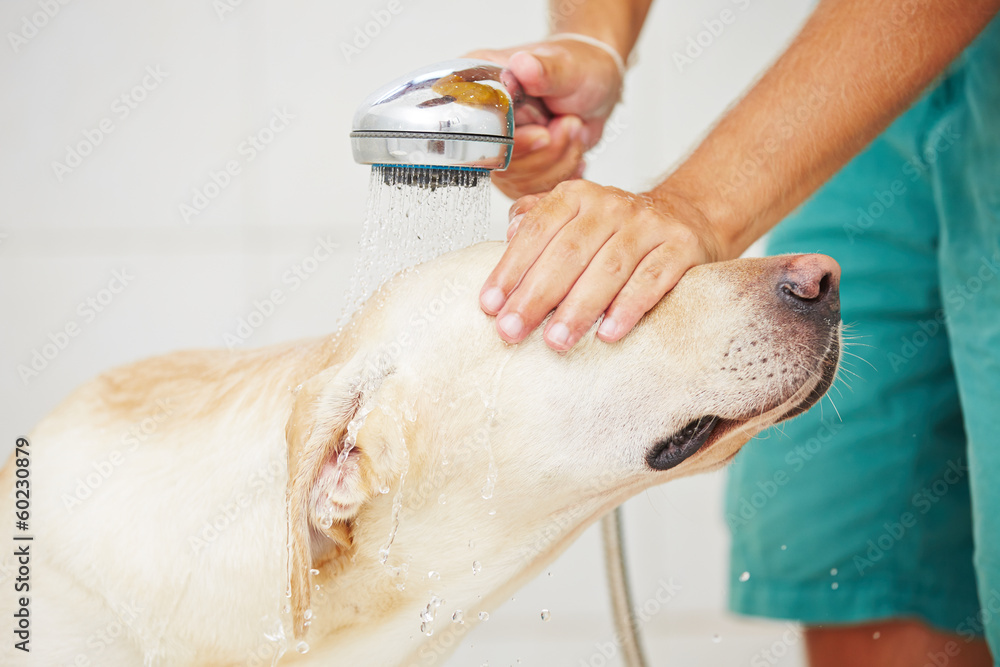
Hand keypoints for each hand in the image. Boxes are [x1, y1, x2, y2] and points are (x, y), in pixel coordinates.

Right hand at [467, 38, 623, 197]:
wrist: (595, 85)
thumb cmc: (578, 67)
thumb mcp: (565, 65)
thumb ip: (544, 69)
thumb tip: (523, 65)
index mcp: (476, 85)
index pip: (472, 129)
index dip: (511, 139)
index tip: (542, 133)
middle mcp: (480, 120)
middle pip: (495, 162)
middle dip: (543, 152)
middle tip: (570, 124)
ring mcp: (495, 147)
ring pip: (516, 181)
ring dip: (557, 160)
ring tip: (574, 129)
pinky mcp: (514, 167)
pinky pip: (531, 189)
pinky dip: (562, 172)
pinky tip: (572, 147)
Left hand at [479, 181, 720, 350]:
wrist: (684, 217)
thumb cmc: (615, 230)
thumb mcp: (573, 216)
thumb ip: (537, 221)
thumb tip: (509, 234)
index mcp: (576, 197)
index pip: (537, 230)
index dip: (511, 268)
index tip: (490, 304)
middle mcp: (611, 206)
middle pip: (568, 252)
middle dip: (537, 296)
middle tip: (513, 331)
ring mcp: (648, 225)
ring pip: (609, 268)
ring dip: (579, 308)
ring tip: (555, 340)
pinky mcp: (681, 247)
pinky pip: (652, 279)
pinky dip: (629, 307)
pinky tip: (608, 333)